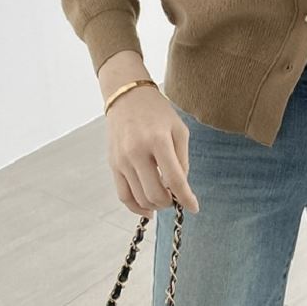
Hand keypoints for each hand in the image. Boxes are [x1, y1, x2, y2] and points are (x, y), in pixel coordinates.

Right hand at [105, 84, 199, 217]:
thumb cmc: (157, 111)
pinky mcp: (113, 164)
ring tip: (165, 198)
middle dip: (170, 202)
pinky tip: (148, 209)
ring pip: (139, 198)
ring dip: (155, 205)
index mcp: (158, 140)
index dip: (186, 198)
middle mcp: (137, 152)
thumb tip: (180, 188)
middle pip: (155, 194)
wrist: (127, 96)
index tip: (194, 207)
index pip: (174, 179)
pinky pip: (123, 195)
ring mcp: (122, 160)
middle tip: (177, 198)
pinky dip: (136, 207)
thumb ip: (182, 159)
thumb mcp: (178, 129)